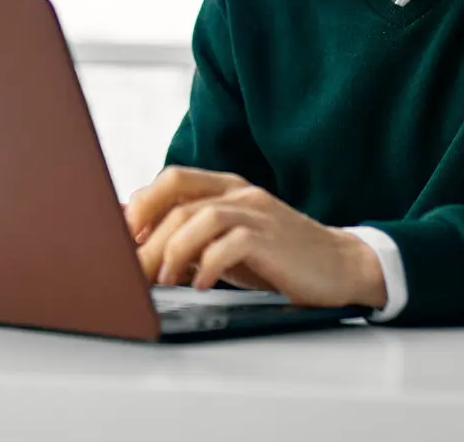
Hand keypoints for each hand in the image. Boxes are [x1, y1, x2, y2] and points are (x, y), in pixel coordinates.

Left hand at [123, 166, 385, 308]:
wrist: (341, 266)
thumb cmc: (276, 257)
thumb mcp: (226, 242)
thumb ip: (189, 235)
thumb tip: (136, 240)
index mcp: (226, 187)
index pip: (173, 179)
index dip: (143, 203)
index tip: (122, 234)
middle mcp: (239, 193)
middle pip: (179, 203)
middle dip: (149, 238)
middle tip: (133, 269)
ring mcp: (257, 212)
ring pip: (200, 218)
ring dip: (174, 251)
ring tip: (163, 279)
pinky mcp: (272, 238)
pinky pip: (230, 244)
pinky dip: (208, 264)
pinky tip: (199, 284)